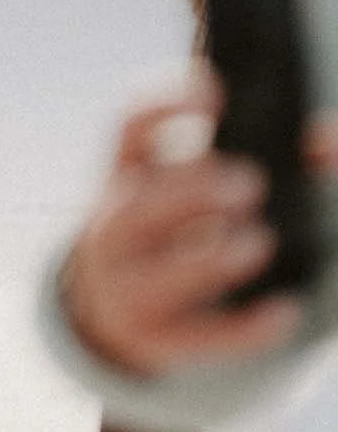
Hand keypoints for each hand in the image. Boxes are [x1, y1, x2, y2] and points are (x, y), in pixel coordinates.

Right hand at [63, 77, 329, 376]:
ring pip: (157, 273)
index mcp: (127, 174)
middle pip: (139, 203)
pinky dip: (242, 328)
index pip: (129, 128)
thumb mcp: (195, 188)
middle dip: (192, 190)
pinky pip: (197, 337)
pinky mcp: (156, 338)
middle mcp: (116, 226)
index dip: (165, 105)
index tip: (215, 92)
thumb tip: (328, 141)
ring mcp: (128, 286)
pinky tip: (284, 312)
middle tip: (251, 182)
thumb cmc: (176, 229)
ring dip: (208, 258)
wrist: (116, 309)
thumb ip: (267, 161)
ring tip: (260, 242)